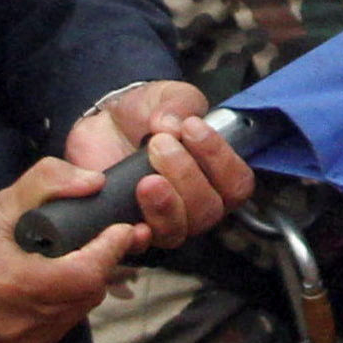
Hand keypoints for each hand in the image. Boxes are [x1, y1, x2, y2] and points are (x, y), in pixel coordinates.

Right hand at [0, 159, 141, 342]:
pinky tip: (57, 282)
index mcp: (14, 285)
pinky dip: (65, 304)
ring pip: (77, 312)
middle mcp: (18, 324)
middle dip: (103, 264)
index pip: (86, 275)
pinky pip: (59, 327)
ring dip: (86, 285)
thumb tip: (96, 184)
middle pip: (87, 295)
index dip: (110, 250)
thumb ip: (50, 182)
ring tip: (84, 256)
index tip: (121, 227)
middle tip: (110, 238)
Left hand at [60, 80, 251, 251]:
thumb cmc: (148, 113)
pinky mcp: (127, 227)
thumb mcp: (168, 97)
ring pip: (176, 231)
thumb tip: (170, 126)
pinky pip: (138, 245)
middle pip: (207, 211)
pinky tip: (134, 220)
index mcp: (216, 177)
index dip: (219, 160)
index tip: (192, 128)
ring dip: (165, 203)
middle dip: (185, 175)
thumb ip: (177, 104)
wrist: (105, 119)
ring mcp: (161, 221)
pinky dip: (139, 234)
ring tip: (146, 177)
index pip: (236, 185)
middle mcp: (194, 206)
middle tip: (159, 143)